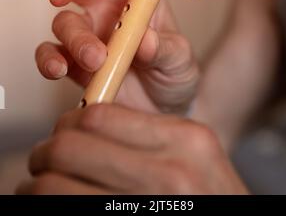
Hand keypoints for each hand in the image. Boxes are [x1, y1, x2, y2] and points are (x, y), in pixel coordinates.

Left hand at [17, 104, 248, 194]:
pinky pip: (66, 211)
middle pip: (69, 148)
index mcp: (187, 140)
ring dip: (39, 185)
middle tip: (44, 161)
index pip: (98, 115)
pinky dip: (48, 204)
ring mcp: (150, 208)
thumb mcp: (196, 154)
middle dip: (46, 153)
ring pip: (54, 186)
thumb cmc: (209, 196)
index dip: (70, 122)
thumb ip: (152, 133)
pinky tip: (54, 203)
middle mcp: (171, 174)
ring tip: (43, 187)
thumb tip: (87, 121)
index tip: (65, 133)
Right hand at [35, 0, 198, 113]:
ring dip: (75, 37)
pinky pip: (50, 53)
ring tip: (96, 59)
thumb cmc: (173, 73)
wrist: (161, 112)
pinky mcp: (73, 62)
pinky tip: (58, 69)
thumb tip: (146, 40)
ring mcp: (87, 34)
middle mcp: (107, 9)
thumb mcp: (180, 60)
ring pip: (65, 21)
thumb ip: (164, 49)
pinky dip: (49, 59)